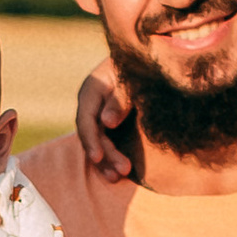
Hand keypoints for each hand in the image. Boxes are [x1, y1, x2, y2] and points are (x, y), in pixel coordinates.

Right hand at [74, 61, 132, 182]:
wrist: (150, 58)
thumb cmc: (141, 67)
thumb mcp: (132, 79)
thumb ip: (120, 99)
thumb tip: (107, 123)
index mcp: (92, 89)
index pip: (86, 118)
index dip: (91, 139)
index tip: (98, 157)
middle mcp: (92, 104)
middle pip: (92, 134)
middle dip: (105, 155)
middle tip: (123, 171)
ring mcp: (99, 115)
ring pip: (97, 142)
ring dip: (106, 162)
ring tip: (119, 177)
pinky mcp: (109, 123)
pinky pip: (106, 143)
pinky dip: (111, 158)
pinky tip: (119, 172)